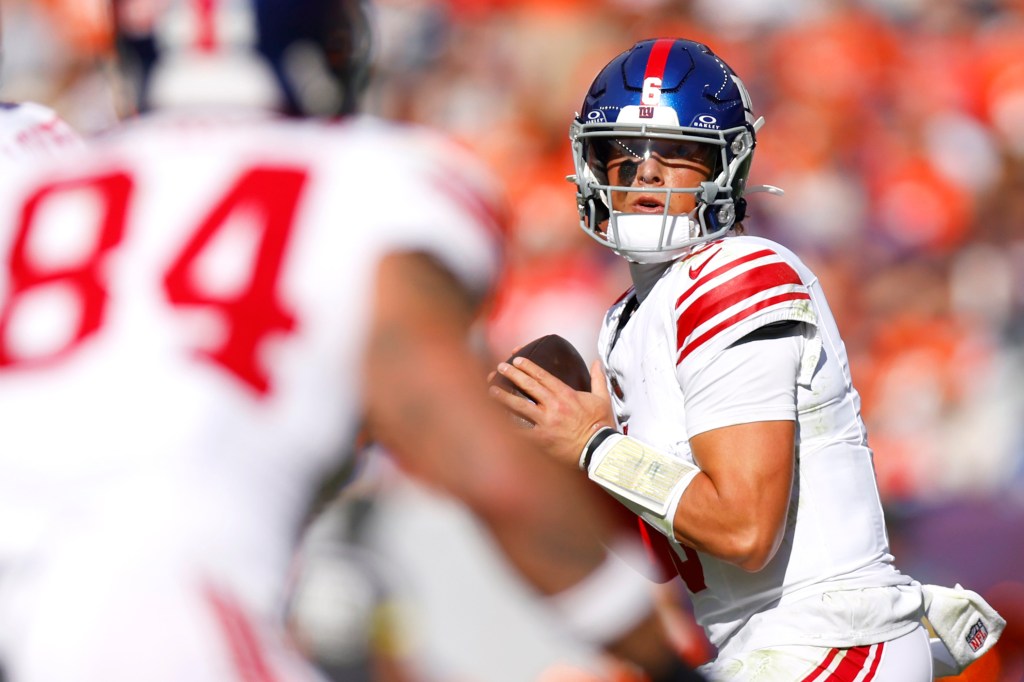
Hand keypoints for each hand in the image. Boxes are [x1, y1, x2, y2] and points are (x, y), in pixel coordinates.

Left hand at [490, 357, 616, 467]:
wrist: (598, 449)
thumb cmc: (601, 425)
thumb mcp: (602, 399)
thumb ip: (598, 379)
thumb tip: (596, 363)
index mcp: (566, 395)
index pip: (543, 376)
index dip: (528, 366)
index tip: (517, 359)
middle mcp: (554, 406)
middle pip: (529, 386)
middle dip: (512, 374)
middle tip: (500, 367)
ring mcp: (546, 422)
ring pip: (520, 406)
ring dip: (504, 397)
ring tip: (491, 389)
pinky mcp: (541, 439)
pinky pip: (520, 432)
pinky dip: (507, 427)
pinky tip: (494, 422)